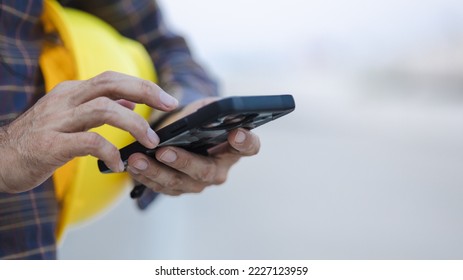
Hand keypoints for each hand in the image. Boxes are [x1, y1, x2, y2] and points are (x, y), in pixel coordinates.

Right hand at [0, 71, 177, 192]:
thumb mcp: (71, 116)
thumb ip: (99, 106)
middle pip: (111, 84)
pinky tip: (118, 163)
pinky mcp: (51, 144)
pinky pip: (89, 142)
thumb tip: (131, 100)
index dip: (143, 86)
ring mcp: (57, 121)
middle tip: (169, 106)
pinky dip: (110, 151)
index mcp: (72, 92)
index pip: (113, 79)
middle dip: (146, 91)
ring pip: (104, 109)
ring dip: (134, 124)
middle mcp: (65, 100)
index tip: (167, 99)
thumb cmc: (40, 140)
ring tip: (151, 141)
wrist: (0, 159)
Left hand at [126, 98, 260, 195]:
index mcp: (233, 148)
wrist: (180, 136)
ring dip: (156, 172)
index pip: (249, 147)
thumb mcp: (204, 109)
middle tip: (165, 151)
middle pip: (206, 171)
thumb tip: (212, 109)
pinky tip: (132, 166)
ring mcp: (198, 183)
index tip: (237, 133)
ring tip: (138, 159)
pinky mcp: (178, 189)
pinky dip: (145, 177)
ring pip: (179, 183)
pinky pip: (162, 187)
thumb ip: (211, 108)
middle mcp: (219, 170)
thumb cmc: (196, 120)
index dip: (246, 142)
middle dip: (183, 161)